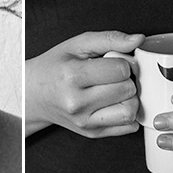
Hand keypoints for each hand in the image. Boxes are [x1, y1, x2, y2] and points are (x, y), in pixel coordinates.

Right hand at [25, 30, 143, 137]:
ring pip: (130, 112)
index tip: (112, 62)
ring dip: (129, 98)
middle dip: (126, 80)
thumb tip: (138, 40)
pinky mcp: (92, 133)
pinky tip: (115, 104)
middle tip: (112, 76)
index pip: (121, 70)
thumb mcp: (77, 44)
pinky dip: (127, 114)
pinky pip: (127, 127)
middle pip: (128, 90)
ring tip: (115, 90)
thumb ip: (109, 39)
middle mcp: (77, 103)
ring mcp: (84, 122)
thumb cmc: (56, 67)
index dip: (122, 62)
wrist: (35, 94)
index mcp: (72, 76)